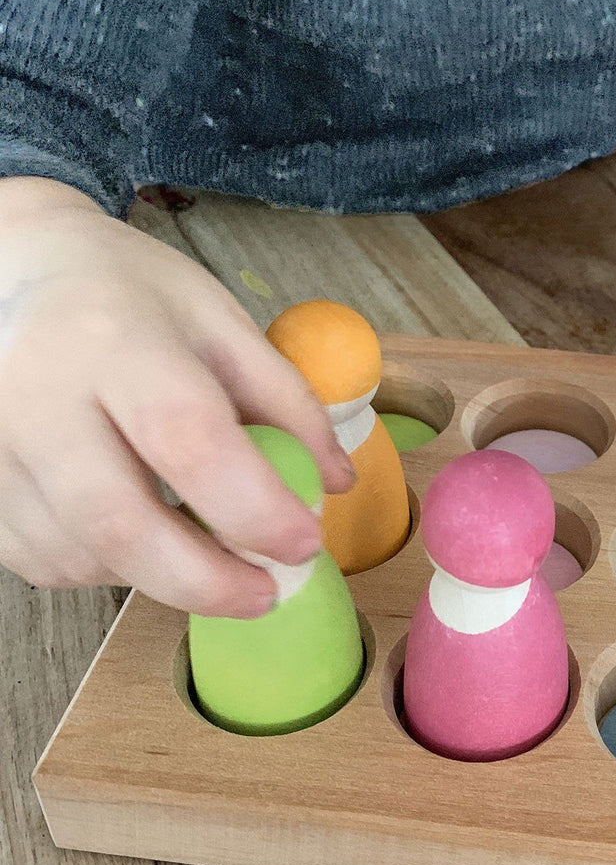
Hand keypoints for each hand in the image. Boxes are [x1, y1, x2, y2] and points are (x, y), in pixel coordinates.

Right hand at [0, 177, 353, 616]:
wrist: (14, 269)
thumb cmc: (127, 297)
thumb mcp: (221, 322)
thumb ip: (286, 402)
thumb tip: (333, 483)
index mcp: (112, 339)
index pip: (187, 439)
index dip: (253, 507)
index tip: (304, 543)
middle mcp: (33, 394)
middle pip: (118, 523)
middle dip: (205, 581)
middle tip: (265, 595)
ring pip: (81, 554)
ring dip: (159, 574)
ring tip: (201, 542)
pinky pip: (44, 560)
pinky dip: (106, 566)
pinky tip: (138, 530)